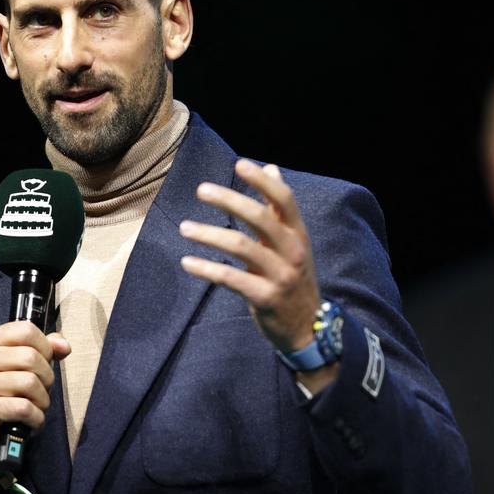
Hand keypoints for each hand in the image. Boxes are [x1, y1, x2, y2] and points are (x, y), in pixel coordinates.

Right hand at [0, 320, 70, 493]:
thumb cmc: (3, 395)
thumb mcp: (20, 366)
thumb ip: (43, 350)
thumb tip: (63, 346)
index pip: (25, 330)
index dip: (45, 347)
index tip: (45, 362)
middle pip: (29, 357)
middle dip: (47, 377)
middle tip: (42, 390)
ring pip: (29, 382)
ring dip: (42, 399)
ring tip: (36, 406)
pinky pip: (23, 407)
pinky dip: (36, 416)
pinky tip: (31, 420)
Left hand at [179, 159, 324, 363]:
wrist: (308, 329)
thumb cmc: (294, 279)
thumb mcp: (293, 243)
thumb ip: (278, 209)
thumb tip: (271, 167)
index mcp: (298, 234)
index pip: (284, 200)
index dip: (262, 181)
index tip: (239, 164)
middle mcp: (292, 251)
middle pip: (260, 218)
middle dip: (229, 200)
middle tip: (201, 190)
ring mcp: (280, 276)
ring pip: (241, 247)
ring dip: (210, 234)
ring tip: (185, 227)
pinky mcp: (265, 298)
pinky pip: (231, 279)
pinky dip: (207, 269)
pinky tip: (188, 263)